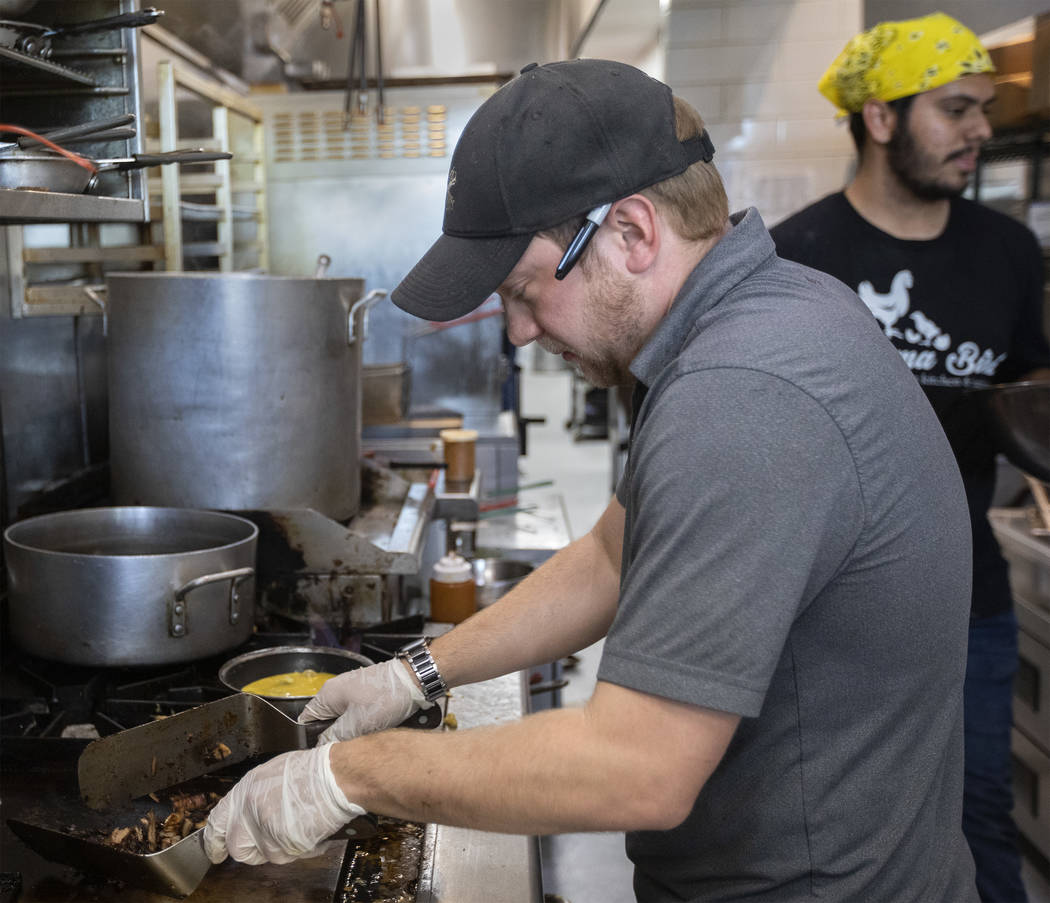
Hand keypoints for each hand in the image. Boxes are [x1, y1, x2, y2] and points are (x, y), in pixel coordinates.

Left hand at [202, 745, 364, 864]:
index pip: (217, 824)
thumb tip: (246, 813)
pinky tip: (309, 828)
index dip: (214, 842)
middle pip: (238, 849)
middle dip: (253, 848)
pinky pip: (288, 855)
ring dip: (280, 847)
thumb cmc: (309, 771)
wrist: (333, 778)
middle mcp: (249, 815)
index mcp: (244, 793)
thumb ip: (252, 796)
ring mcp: (266, 833)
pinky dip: (299, 848)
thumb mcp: (270, 773)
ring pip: (266, 855)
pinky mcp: (285, 847)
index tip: (215, 851)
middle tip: (271, 838)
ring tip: (297, 824)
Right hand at [298, 658, 435, 743]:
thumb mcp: (356, 724)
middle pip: (326, 721)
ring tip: (361, 740)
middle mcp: (337, 690)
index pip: (307, 720)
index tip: (319, 752)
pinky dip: (363, 724)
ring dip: (351, 731)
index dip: (310, 739)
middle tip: (344, 749)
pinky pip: (358, 715)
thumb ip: (334, 736)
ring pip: (343, 720)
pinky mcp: (368, 694)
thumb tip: (323, 746)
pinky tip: (372, 731)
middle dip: (334, 736)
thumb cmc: (385, 697)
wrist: (413, 681)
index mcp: (327, 694)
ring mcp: (353, 691)